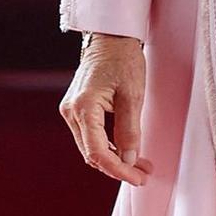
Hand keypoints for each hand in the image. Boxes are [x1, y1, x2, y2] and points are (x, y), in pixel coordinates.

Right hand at [60, 33, 151, 185]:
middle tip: (144, 173)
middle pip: (92, 154)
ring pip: (91, 147)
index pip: (97, 152)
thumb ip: (129, 130)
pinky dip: (109, 147)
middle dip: (118, 167)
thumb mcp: (132, 96)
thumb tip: (129, 160)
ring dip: (114, 159)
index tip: (138, 178)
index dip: (118, 170)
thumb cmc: (122, 60)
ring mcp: (72, 110)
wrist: (111, 38)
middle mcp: (71, 111)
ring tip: (140, 164)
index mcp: (83, 107)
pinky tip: (127, 150)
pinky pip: (91, 136)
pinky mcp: (77, 109)